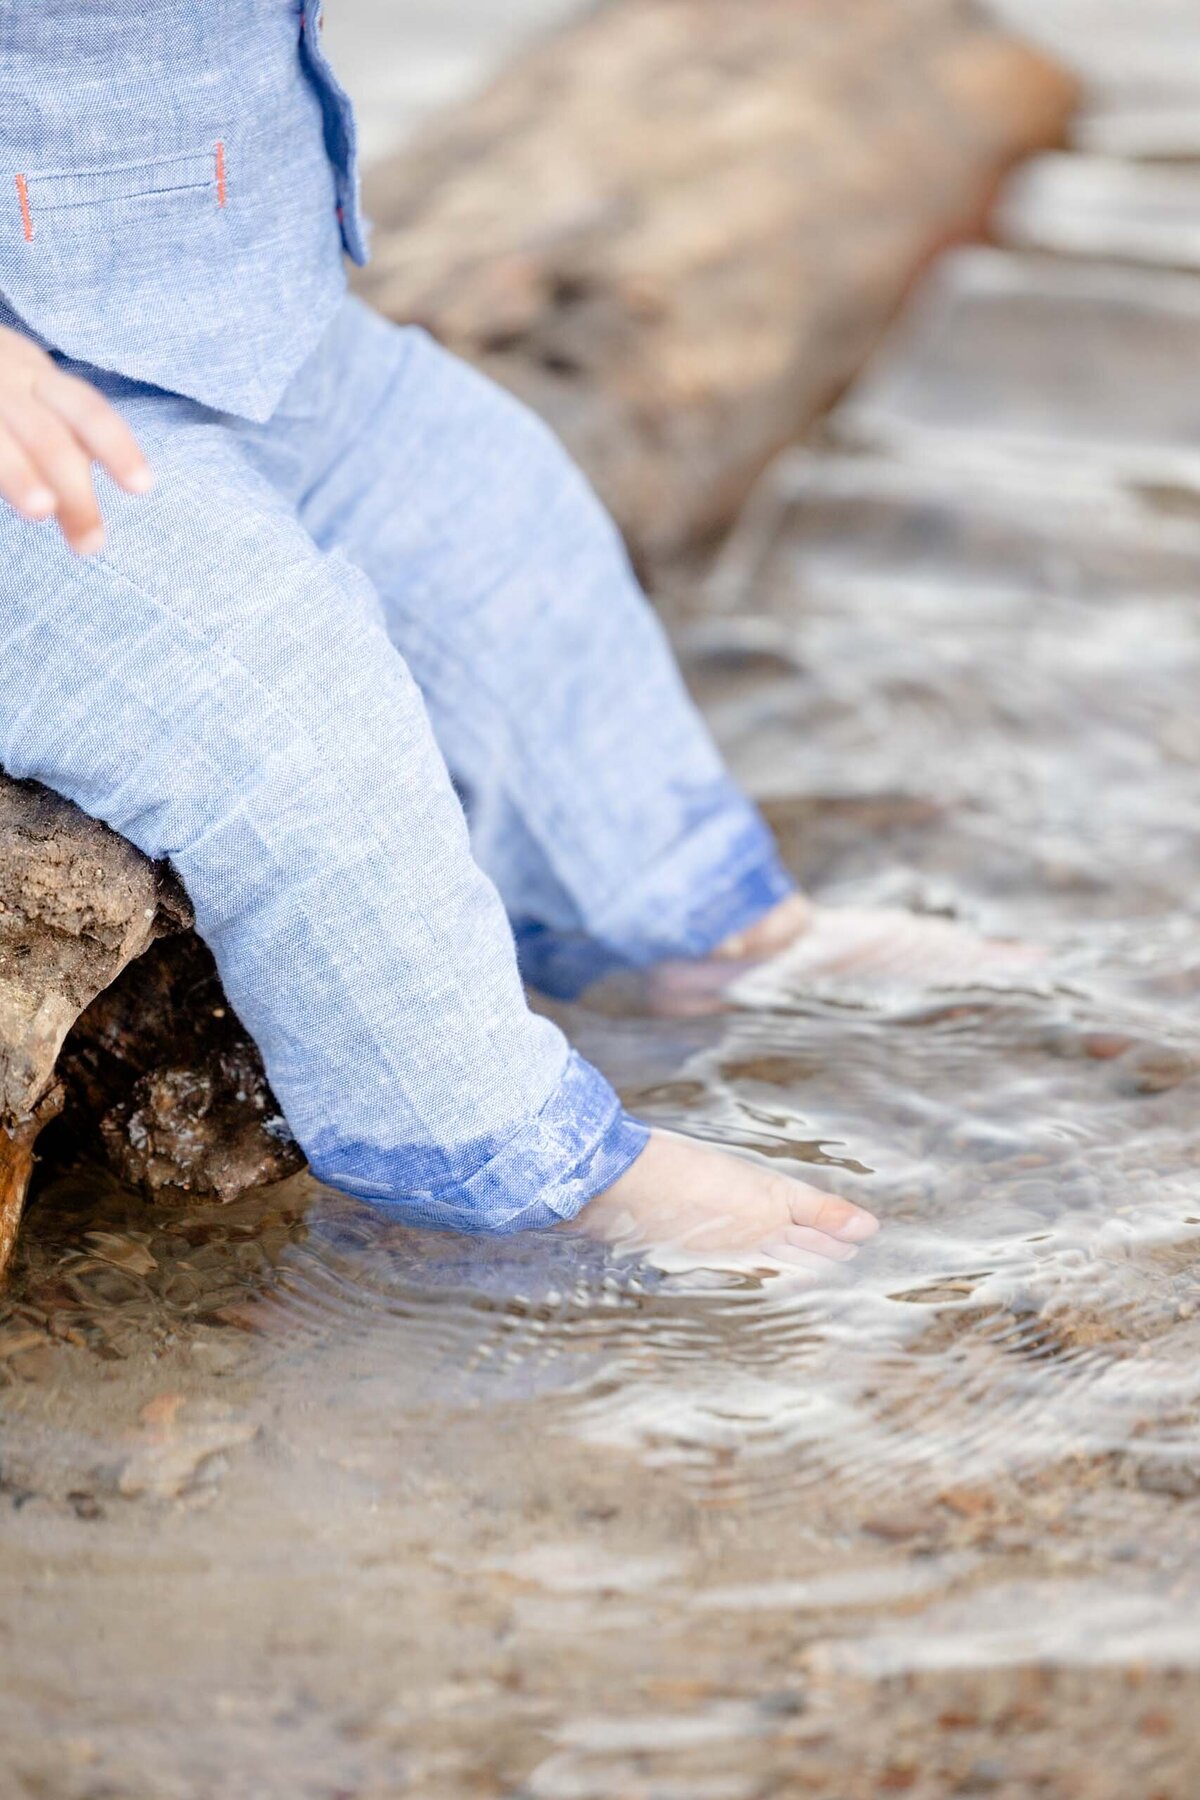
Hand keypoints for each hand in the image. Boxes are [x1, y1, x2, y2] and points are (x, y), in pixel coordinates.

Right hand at [0, 323, 153, 553]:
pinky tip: (8, 509)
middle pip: (48, 436)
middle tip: (90, 544)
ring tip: (41, 510)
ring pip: (1, 441)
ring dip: (21, 474)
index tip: (142, 486)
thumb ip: (58, 436)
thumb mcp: (26, 391)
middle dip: (74, 492)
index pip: (86, 410)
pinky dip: (2, 470)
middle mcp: (3, 380)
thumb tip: (83, 496)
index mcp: (33, 375)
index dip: (117, 445)